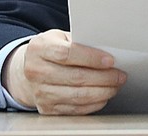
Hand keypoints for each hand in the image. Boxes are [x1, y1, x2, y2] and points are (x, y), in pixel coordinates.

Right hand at [2, 29, 126, 114]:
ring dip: (101, 92)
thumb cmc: (49, 49)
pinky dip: (92, 104)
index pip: (68, 54)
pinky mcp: (46, 109)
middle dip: (103, 78)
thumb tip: (107, 49)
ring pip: (76, 96)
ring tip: (115, 86)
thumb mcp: (59, 37)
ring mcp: (40, 92)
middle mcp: (37, 71)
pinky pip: (74, 109)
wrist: (27, 69)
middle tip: (120, 75)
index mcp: (40, 48)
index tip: (111, 61)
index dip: (91, 58)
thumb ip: (78, 41)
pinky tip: (103, 97)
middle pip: (75, 77)